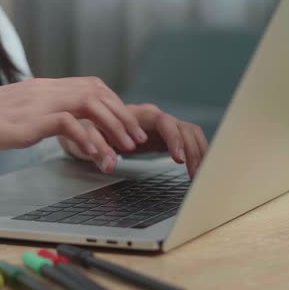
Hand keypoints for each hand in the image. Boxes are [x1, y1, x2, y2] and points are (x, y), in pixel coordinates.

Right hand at [0, 77, 146, 154]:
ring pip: (89, 103)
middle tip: (136, 138)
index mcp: (43, 88)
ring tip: (125, 148)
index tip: (123, 124)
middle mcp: (44, 90)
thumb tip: (59, 127)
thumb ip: (40, 116)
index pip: (89, 86)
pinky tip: (96, 156)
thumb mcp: (16, 115)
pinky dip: (88, 139)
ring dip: (112, 125)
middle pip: (96, 91)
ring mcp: (37, 103)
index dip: (112, 104)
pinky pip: (68, 124)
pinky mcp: (28, 120)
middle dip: (121, 114)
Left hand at [59, 104, 208, 177]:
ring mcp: (162, 127)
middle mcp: (154, 118)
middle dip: (192, 150)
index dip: (174, 138)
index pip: (164, 121)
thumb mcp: (87, 139)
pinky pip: (187, 142)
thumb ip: (98, 149)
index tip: (178, 158)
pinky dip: (195, 154)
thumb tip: (109, 165)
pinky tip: (198, 170)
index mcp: (137, 114)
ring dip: (199, 153)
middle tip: (195, 174)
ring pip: (190, 134)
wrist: (90, 127)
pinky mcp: (165, 137)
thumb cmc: (89, 130)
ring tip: (201, 175)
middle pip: (183, 128)